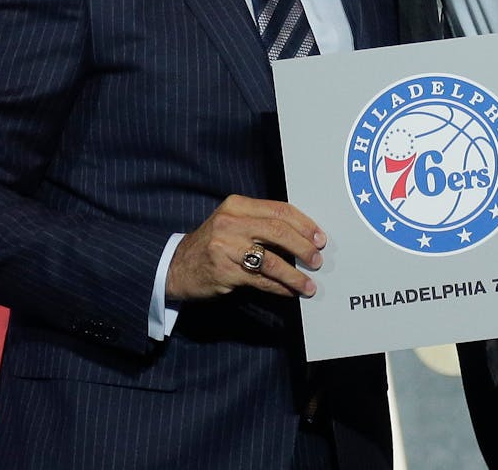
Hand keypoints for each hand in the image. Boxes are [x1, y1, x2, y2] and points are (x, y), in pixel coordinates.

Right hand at [166, 195, 326, 300]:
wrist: (177, 265)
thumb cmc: (213, 243)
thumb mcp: (233, 222)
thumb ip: (261, 222)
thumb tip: (303, 235)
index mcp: (237, 205)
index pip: (279, 210)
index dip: (304, 224)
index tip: (319, 237)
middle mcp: (230, 223)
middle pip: (278, 232)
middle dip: (303, 247)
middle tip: (317, 260)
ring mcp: (225, 247)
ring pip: (271, 260)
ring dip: (294, 274)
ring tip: (308, 284)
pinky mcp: (224, 271)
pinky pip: (260, 280)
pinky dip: (279, 287)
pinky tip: (290, 291)